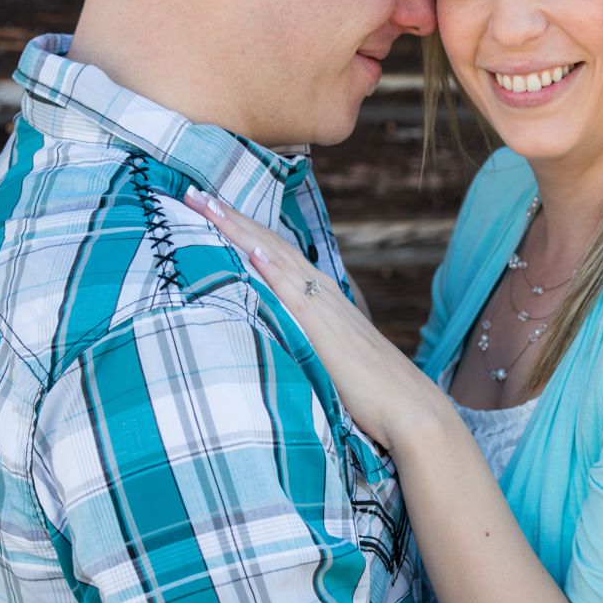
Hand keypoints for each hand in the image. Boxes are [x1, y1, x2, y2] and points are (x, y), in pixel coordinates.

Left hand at [183, 187, 442, 448]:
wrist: (409, 409)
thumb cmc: (372, 392)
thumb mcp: (331, 357)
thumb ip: (306, 340)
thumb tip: (280, 340)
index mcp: (322, 298)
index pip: (274, 253)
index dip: (243, 229)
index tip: (209, 208)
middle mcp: (322, 293)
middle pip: (269, 245)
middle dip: (232, 218)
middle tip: (193, 192)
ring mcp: (324, 308)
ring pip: (275, 257)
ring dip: (240, 230)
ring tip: (207, 205)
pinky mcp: (324, 331)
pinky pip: (294, 293)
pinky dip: (273, 268)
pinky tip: (251, 250)